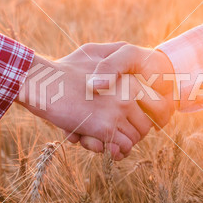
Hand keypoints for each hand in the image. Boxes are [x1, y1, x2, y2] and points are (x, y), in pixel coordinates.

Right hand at [16, 42, 171, 159]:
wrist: (43, 83)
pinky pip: (121, 148)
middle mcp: (129, 94)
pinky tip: (104, 147)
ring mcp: (118, 111)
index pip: (159, 105)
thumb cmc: (65, 68)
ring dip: (124, 144)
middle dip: (136, 133)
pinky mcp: (105, 127)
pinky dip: (115, 151)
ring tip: (110, 142)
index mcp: (130, 78)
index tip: (145, 123)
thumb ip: (115, 57)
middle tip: (121, 135)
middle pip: (147, 125)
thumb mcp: (94, 51)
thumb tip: (127, 66)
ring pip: (135, 139)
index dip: (154, 117)